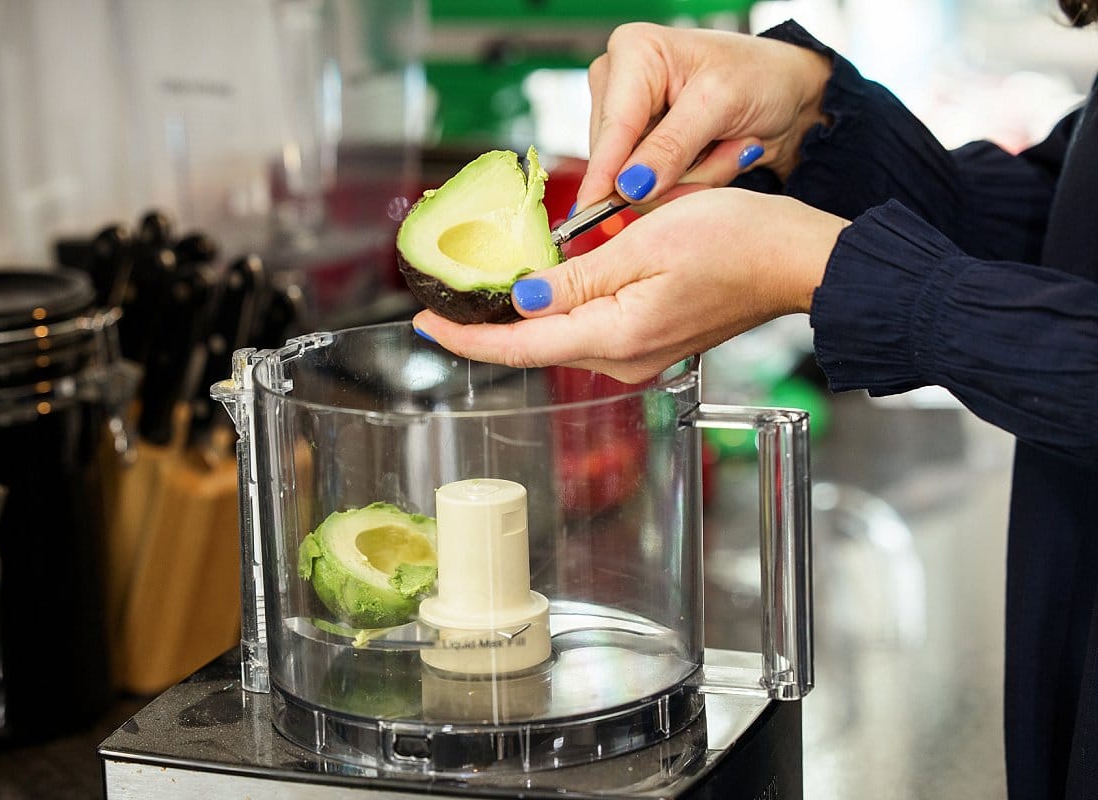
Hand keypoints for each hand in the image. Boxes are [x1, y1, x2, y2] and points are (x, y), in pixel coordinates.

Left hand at [412, 189, 848, 383]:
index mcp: (614, 337)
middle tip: (442, 301)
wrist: (793, 262)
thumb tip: (521, 299)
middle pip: (533, 348)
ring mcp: (636, 358)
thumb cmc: (733, 243)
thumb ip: (576, 279)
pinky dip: (555, 316)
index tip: (423, 323)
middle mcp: (621, 360)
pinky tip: (540, 292)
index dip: (464, 339)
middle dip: (484, 328)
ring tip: (480, 295)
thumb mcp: (644, 246)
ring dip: (519, 321)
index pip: (519, 348)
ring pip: (558, 341)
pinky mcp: (648, 345)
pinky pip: (585, 335)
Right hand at [577, 23, 831, 209]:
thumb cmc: (762, 77)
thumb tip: (629, 186)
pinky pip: (654, 190)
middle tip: (729, 150)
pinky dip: (692, 182)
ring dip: (692, 178)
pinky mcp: (643, 152)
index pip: (613, 125)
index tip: (593, 207)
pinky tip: (717, 155)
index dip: (604, 170)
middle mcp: (620, 85)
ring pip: (637, 183)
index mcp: (633, 53)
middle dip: (676, 172)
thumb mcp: (721, 103)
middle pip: (619, 161)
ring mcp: (630, 122)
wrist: (789, 95)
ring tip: (730, 147)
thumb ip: (672, 146)